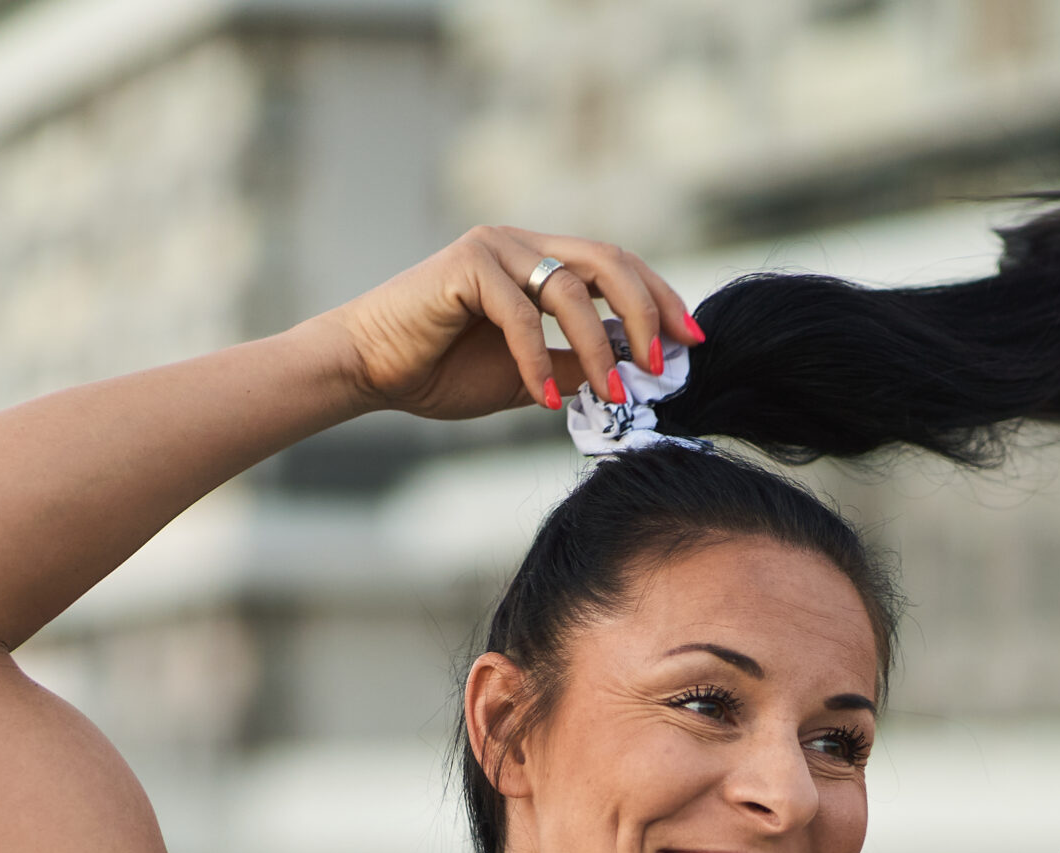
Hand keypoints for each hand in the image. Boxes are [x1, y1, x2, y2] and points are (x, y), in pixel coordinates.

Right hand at [322, 226, 698, 421]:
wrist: (367, 370)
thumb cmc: (439, 371)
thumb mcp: (528, 376)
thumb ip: (575, 368)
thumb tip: (632, 379)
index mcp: (539, 261)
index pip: (618, 268)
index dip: (660, 300)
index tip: (691, 342)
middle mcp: (522, 244)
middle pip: (610, 263)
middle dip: (649, 312)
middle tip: (666, 363)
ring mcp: (495, 248)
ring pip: (573, 289)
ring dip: (602, 347)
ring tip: (615, 394)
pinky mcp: (467, 265)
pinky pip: (522, 316)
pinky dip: (539, 362)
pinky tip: (546, 402)